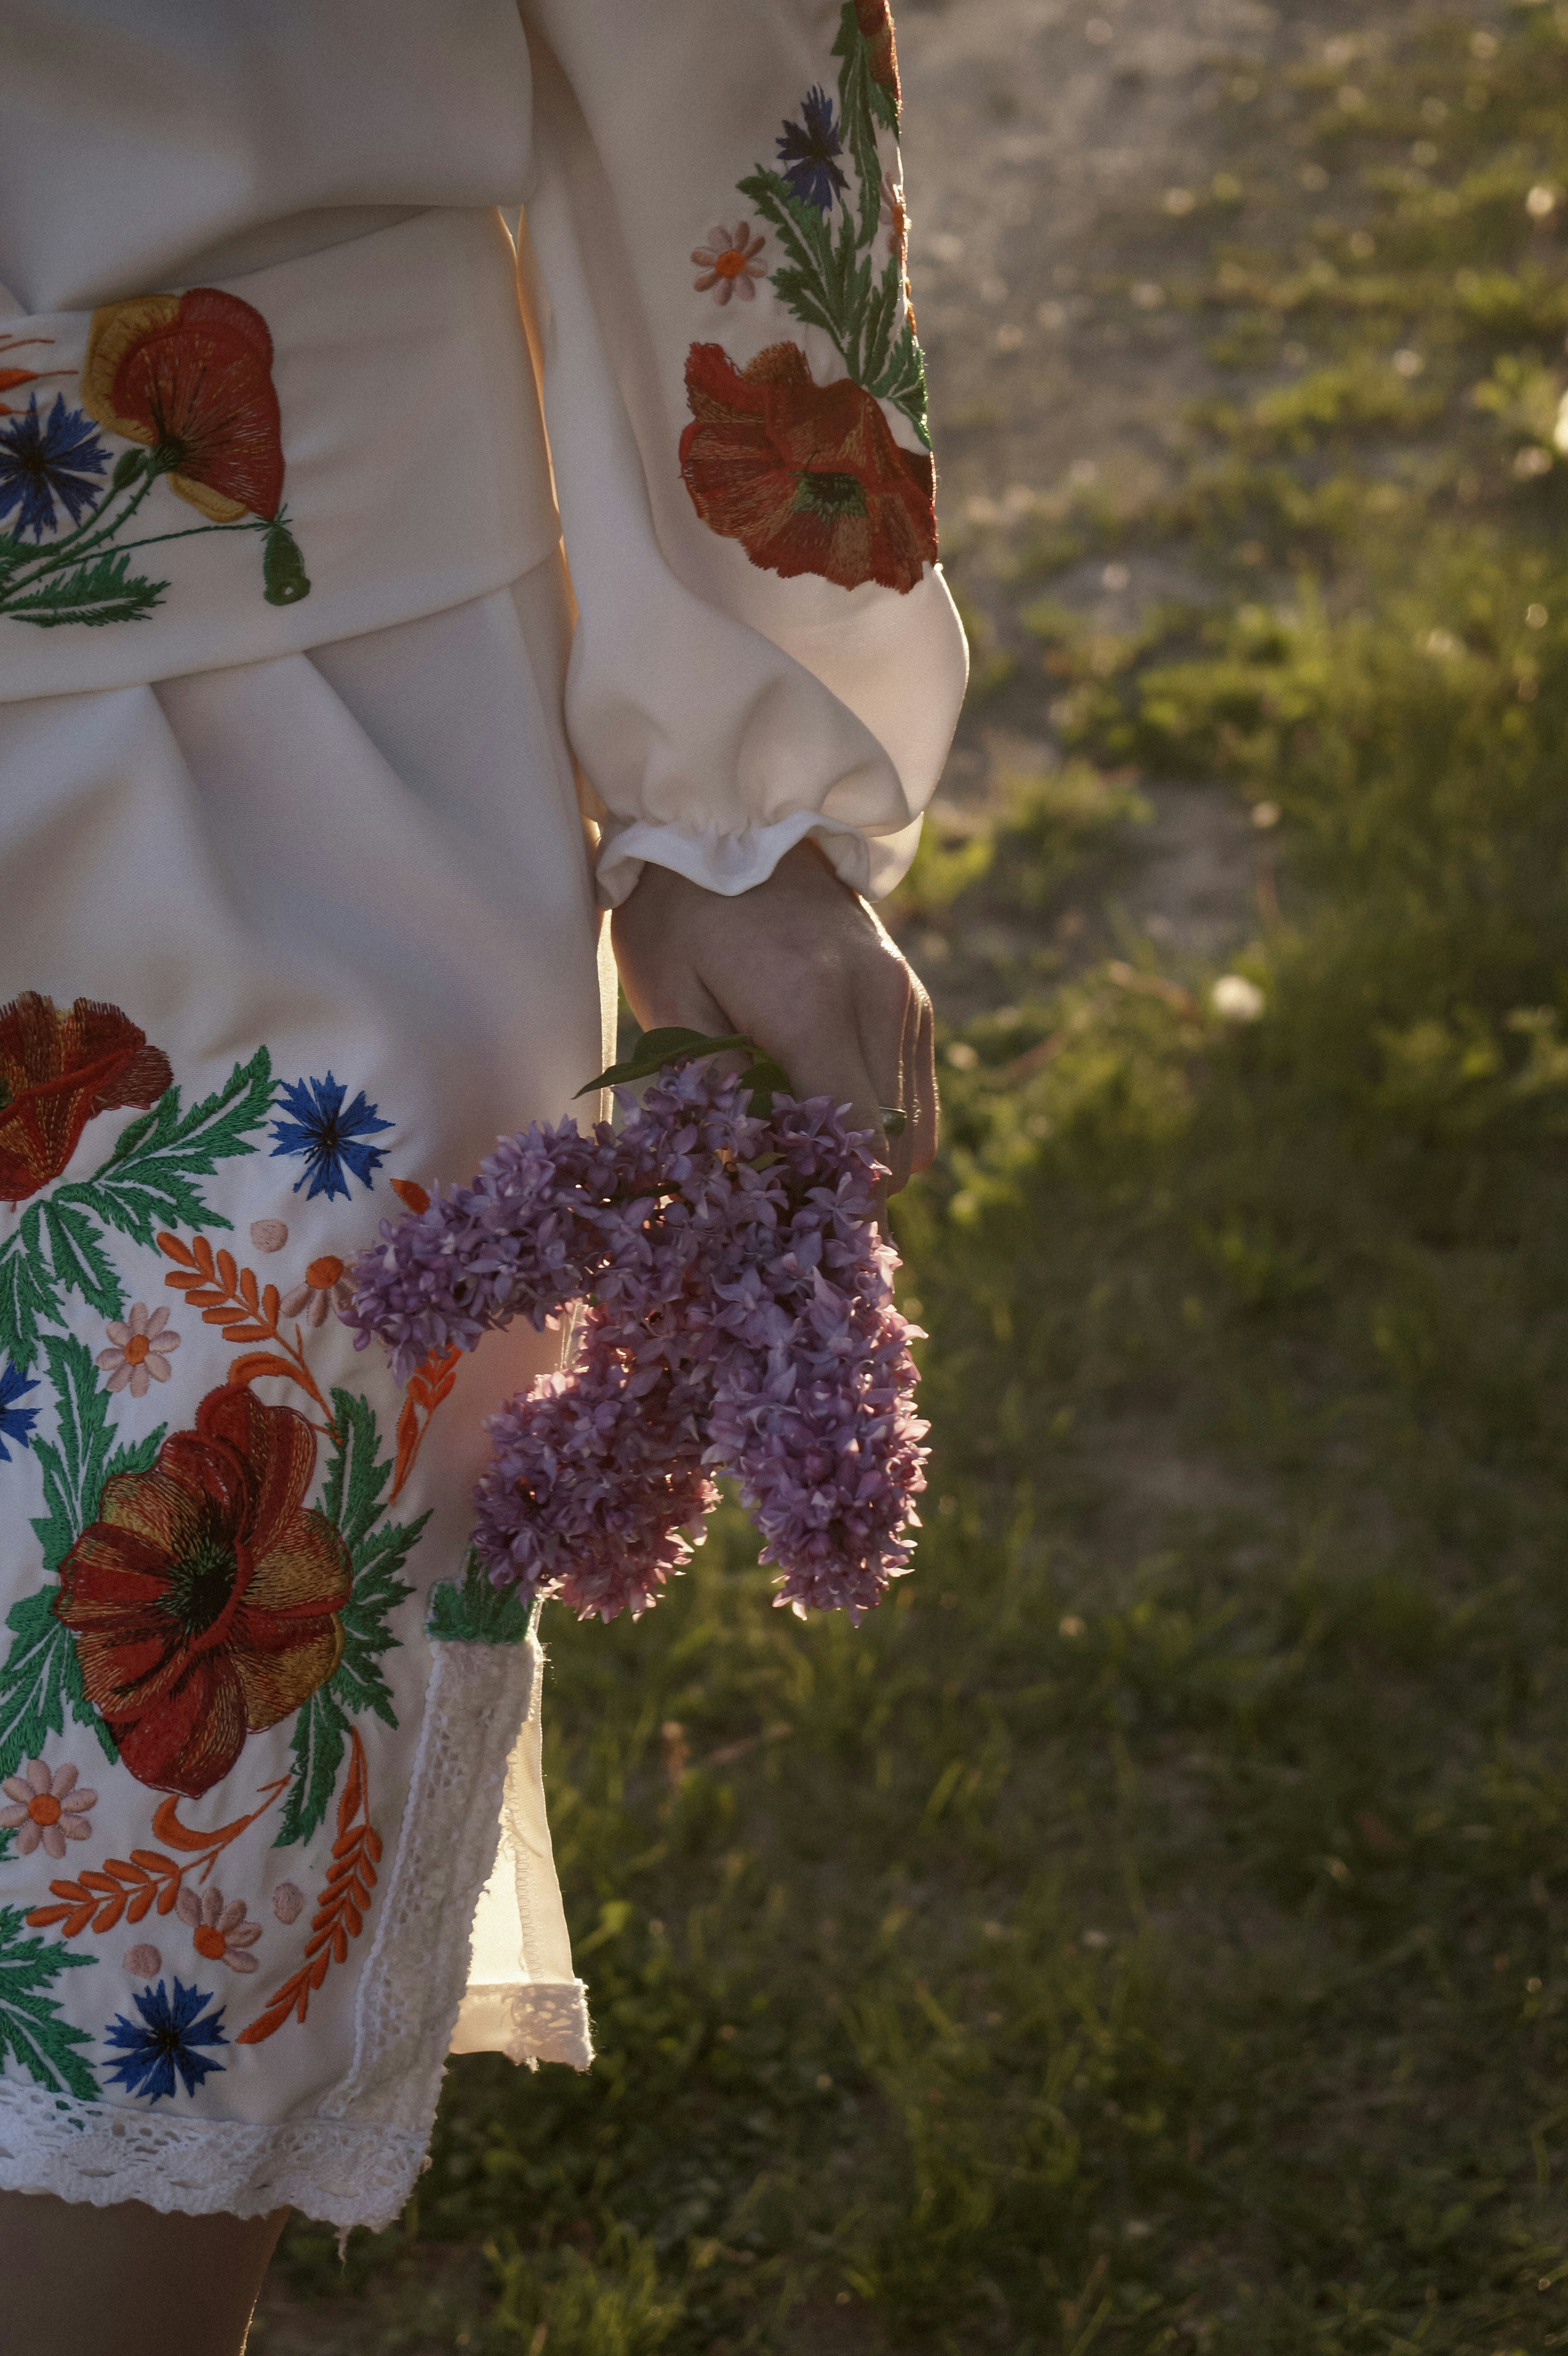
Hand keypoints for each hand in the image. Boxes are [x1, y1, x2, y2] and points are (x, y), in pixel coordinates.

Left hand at [610, 841, 936, 1191]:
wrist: (729, 820)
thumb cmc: (678, 914)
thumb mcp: (669, 1001)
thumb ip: (715, 1090)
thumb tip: (753, 1170)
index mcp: (815, 1008)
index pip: (859, 1147)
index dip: (834, 1206)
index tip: (792, 1237)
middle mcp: (880, 1003)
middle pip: (897, 1154)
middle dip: (846, 1192)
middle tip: (785, 1208)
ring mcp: (906, 998)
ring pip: (914, 1133)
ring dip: (863, 1159)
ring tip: (797, 1157)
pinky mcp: (911, 997)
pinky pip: (912, 1094)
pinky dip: (875, 1121)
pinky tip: (818, 1108)